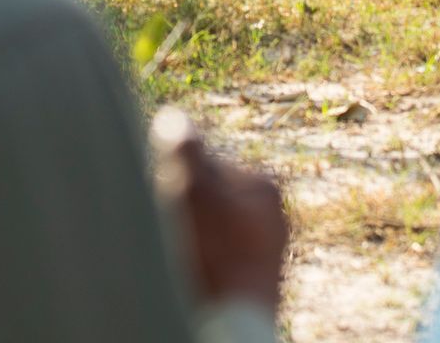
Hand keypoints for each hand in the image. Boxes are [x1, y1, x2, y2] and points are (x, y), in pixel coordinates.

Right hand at [152, 108, 287, 315]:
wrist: (230, 328)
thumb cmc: (215, 258)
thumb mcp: (193, 191)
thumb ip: (184, 148)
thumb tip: (174, 117)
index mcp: (264, 185)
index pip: (203, 162)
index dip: (173, 177)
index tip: (167, 199)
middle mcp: (272, 214)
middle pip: (207, 194)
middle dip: (183, 207)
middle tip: (174, 233)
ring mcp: (263, 250)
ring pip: (209, 227)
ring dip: (190, 236)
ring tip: (184, 257)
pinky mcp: (250, 279)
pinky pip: (214, 256)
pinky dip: (200, 261)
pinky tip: (194, 274)